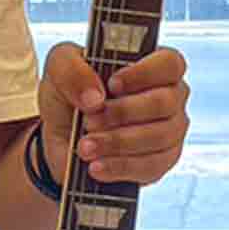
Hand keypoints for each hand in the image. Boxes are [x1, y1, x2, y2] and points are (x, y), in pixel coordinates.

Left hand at [38, 41, 191, 188]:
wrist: (59, 140)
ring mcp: (170, 130)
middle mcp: (169, 96)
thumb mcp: (58, 70)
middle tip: (89, 121)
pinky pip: (151, 166)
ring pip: (159, 136)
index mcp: (151, 65)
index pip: (170, 63)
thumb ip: (71, 69)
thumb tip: (95, 97)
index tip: (113, 85)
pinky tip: (96, 166)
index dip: (144, 74)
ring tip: (85, 146)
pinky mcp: (161, 162)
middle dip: (122, 113)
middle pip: (165, 102)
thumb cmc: (69, 96)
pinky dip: (120, 166)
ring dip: (117, 142)